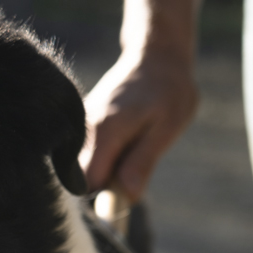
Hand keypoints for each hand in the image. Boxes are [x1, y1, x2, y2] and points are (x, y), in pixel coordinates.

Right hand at [79, 50, 198, 201]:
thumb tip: (127, 197)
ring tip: (137, 145)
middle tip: (138, 165)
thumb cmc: (169, 91)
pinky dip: (109, 155)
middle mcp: (87, 129)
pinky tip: (130, 138)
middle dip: (107, 184)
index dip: (105, 196)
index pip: (88, 182)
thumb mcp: (166, 129)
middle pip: (83, 176)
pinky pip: (90, 151)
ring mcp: (84, 124)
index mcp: (105, 132)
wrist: (156, 56)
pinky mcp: (87, 122)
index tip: (127, 195)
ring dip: (110, 168)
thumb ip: (142, 162)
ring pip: (87, 164)